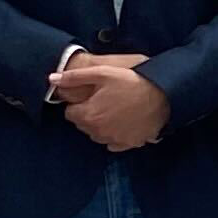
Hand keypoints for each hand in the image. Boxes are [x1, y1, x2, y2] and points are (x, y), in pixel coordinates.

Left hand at [51, 53, 168, 151]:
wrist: (164, 95)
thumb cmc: (132, 82)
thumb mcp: (103, 73)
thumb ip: (75, 77)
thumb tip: (52, 79)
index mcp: (88, 115)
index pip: (70, 114)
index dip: (80, 104)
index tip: (93, 96)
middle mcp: (98, 132)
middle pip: (84, 125)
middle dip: (89, 114)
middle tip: (106, 101)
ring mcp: (115, 140)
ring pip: (98, 134)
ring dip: (102, 125)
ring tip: (116, 110)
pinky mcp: (129, 144)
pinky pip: (114, 143)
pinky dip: (116, 135)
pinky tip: (125, 122)